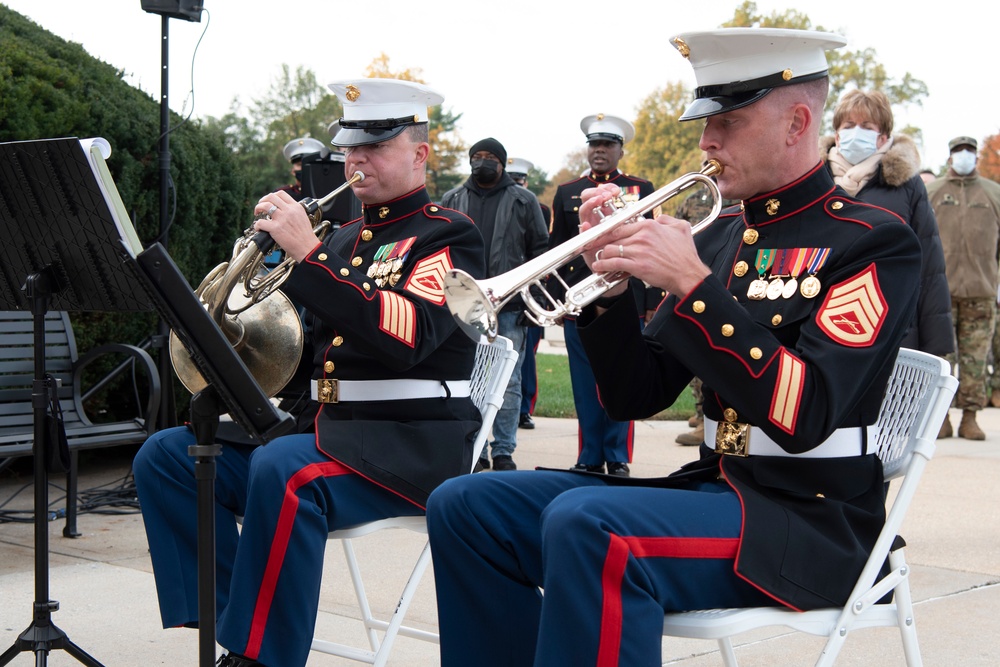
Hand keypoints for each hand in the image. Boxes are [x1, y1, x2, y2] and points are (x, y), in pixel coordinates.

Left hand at [253, 191, 320, 262]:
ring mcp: (281, 219)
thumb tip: (282, 210)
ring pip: (264, 206)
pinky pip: (260, 222)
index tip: (269, 201)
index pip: (281, 194)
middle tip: (260, 207)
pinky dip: (257, 225)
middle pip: (271, 197)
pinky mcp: (275, 228)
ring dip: (258, 208)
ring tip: (257, 214)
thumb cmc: (306, 237)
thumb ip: (293, 212)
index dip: (272, 196)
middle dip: (262, 200)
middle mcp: (288, 210)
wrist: (308, 248)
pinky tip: (259, 228)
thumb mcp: (302, 218)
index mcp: (296, 207)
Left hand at [589, 212, 711, 299]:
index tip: (601, 234)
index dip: (608, 231)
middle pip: (613, 237)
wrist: (688, 274)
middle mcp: (642, 236)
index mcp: (649, 225)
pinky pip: (614, 263)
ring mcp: (639, 251)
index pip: (621, 226)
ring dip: (601, 255)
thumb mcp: (681, 228)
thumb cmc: (685, 255)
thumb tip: (658, 218)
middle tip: (593, 246)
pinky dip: (604, 265)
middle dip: (601, 242)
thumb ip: (667, 219)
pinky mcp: (637, 266)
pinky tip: (599, 268)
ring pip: (611, 249)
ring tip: (597, 259)